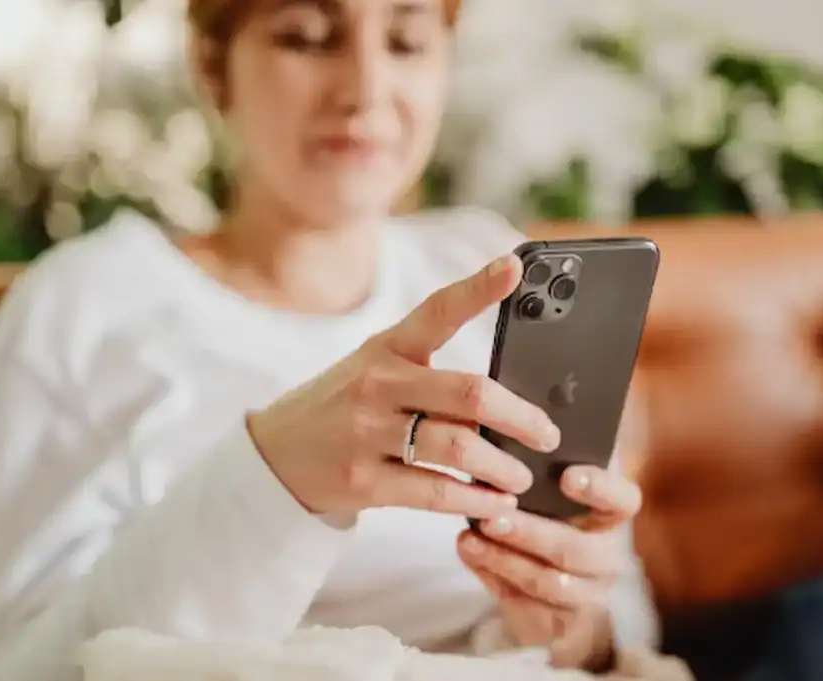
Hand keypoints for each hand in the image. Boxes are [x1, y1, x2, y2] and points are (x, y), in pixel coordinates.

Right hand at [247, 253, 560, 517]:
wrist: (274, 453)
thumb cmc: (344, 404)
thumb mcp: (376, 368)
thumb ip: (430, 370)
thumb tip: (507, 394)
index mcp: (386, 348)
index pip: (437, 310)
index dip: (478, 288)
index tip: (515, 266)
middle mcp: (378, 384)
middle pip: (468, 393)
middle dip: (521, 417)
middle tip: (548, 434)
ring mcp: (368, 433)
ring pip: (458, 449)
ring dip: (503, 467)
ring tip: (522, 476)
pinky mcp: (364, 481)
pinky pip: (435, 493)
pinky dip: (476, 500)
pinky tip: (496, 504)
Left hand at [457, 464, 642, 669]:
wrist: (549, 587)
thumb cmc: (545, 519)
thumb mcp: (547, 495)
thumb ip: (535, 475)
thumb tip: (498, 444)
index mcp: (611, 516)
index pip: (624, 499)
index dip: (600, 488)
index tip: (567, 477)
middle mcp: (608, 555)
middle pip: (577, 549)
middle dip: (531, 533)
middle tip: (493, 518)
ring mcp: (589, 593)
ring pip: (550, 582)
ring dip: (505, 560)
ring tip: (470, 539)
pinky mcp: (561, 622)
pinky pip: (529, 606)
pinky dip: (494, 578)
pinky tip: (470, 556)